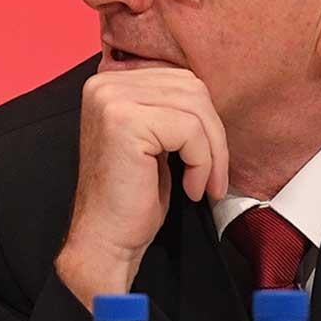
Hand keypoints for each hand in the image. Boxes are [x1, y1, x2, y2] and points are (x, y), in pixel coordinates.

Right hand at [55, 67, 228, 308]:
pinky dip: (202, 163)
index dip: (205, 121)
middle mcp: (105, 83)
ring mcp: (111, 99)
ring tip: (204, 185)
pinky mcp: (124, 121)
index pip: (181, 80)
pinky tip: (190, 189)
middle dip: (214, 135)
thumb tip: (210, 96)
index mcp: (111, 82)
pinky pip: (189, 130)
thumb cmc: (133, 196)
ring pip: (195, 108)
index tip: (210, 161)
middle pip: (191, 88)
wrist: (105, 240)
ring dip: (211, 152)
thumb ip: (171, 108)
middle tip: (215, 177)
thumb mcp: (155, 140)